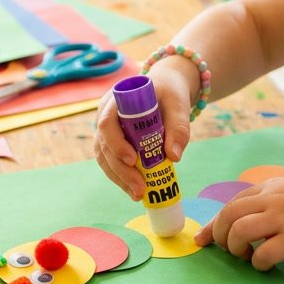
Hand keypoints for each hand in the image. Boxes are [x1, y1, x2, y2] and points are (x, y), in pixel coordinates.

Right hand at [93, 61, 193, 199]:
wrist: (165, 88)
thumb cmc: (170, 92)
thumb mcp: (178, 104)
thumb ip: (179, 127)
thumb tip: (174, 157)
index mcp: (116, 100)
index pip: (107, 122)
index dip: (116, 143)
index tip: (132, 159)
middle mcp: (105, 114)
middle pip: (104, 145)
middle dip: (120, 170)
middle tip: (140, 188)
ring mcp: (106, 129)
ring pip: (104, 157)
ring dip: (119, 178)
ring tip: (138, 195)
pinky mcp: (112, 141)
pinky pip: (111, 161)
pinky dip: (121, 177)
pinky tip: (134, 191)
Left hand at [194, 178, 283, 268]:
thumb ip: (271, 201)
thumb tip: (244, 220)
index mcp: (272, 187)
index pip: (232, 203)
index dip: (213, 223)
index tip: (203, 239)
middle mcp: (274, 199)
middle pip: (229, 215)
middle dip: (219, 236)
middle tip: (226, 251)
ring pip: (239, 232)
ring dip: (235, 249)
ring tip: (246, 257)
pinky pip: (262, 254)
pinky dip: (257, 263)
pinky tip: (265, 265)